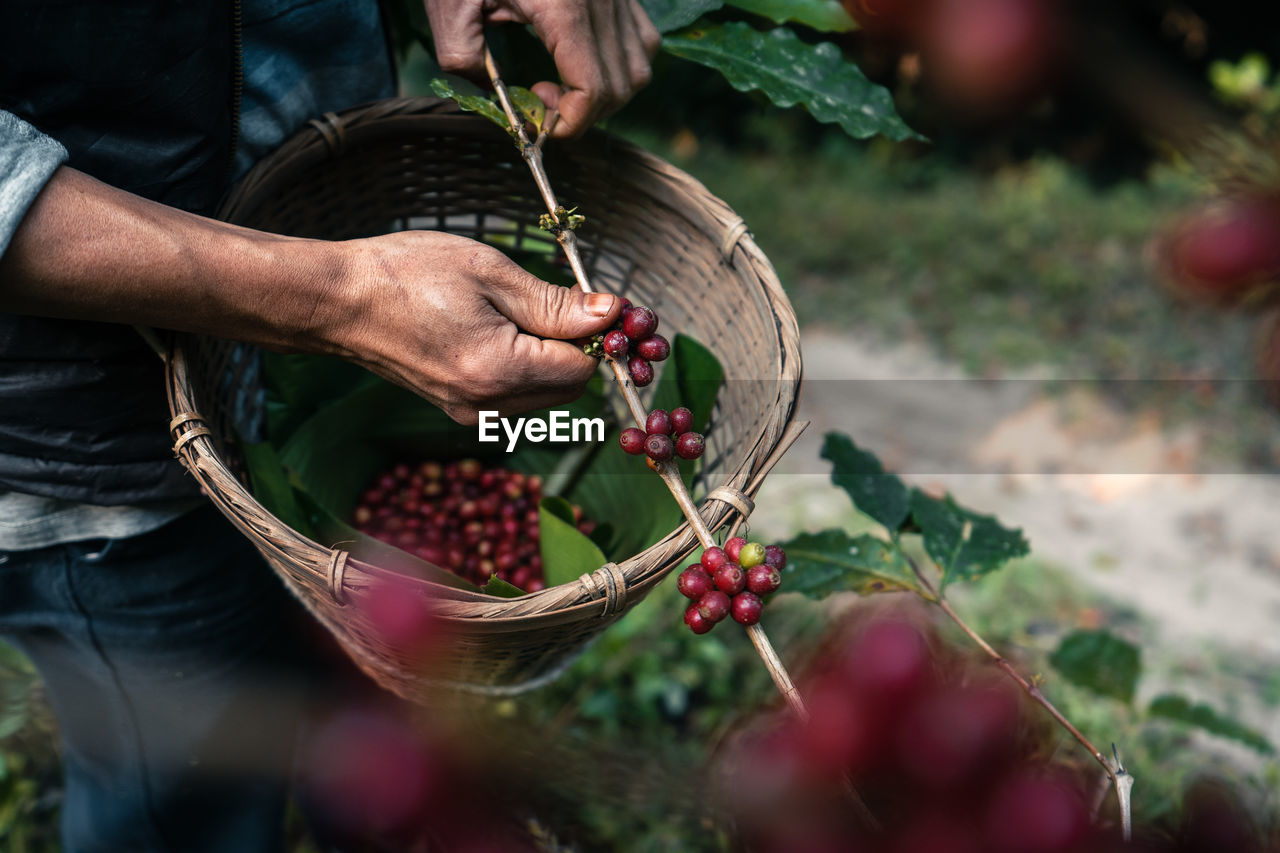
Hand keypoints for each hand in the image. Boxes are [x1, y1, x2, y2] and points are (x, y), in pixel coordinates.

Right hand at [329, 231, 620, 423]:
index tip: (596, 301)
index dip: (599, 334)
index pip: (583, 367)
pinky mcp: (458, 409)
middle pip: (569, 388)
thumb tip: (611, 314)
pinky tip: (498, 330)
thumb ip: (554, 302)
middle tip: (561, 301)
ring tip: (518, 311)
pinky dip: (523, 367)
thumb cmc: (407, 274)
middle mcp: (487, 404)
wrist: (338, 301)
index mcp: (499, 370)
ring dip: (550, 357)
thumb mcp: (489, 272)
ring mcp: (470, 412)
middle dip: (577, 347)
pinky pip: (514, 395)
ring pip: (544, 394)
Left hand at [425, 0, 660, 137]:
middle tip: (543, 104)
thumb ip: (464, 61)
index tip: (538, 122)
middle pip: (619, 86)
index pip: (593, 89)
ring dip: (606, 93)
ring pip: (638, 67)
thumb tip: (495, 101)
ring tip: (564, 85)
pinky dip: (620, 64)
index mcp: (565, 6)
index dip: (570, 122)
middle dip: (584, 114)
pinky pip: (642, 39)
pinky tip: (582, 61)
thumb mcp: (450, 8)